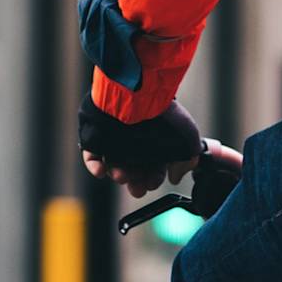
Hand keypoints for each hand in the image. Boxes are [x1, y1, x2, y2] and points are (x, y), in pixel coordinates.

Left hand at [77, 97, 203, 198]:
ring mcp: (114, 139)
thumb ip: (187, 161)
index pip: (153, 168)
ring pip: (114, 165)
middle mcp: (135, 141)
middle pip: (133, 170)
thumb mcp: (188, 138)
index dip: (153, 179)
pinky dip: (95, 166)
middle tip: (137, 188)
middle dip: (136, 183)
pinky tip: (101, 171)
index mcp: (156, 142)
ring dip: (118, 175)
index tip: (152, 183)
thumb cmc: (166, 115)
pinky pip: (92, 156)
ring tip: (122, 176)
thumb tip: (175, 177)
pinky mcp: (97, 136)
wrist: (140, 94)